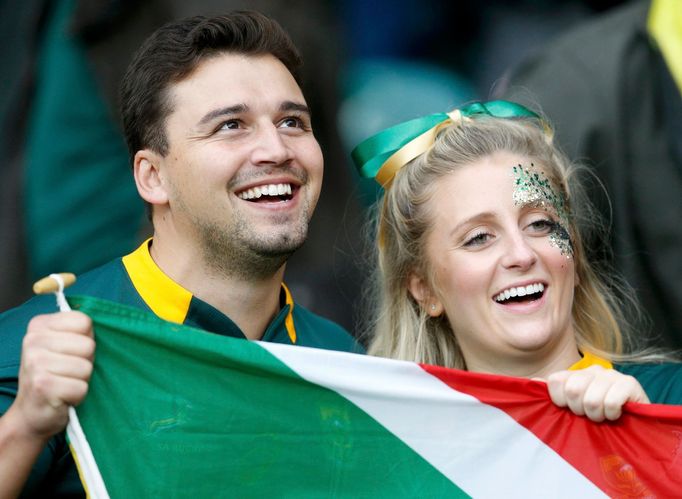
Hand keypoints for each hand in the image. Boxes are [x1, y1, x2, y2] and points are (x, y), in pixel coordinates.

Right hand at [13, 311, 94, 439]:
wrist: (31, 413)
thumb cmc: (55, 375)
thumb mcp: (63, 347)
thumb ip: (80, 332)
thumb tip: (111, 324)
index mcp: (39, 325)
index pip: (84, 321)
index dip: (86, 340)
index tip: (71, 352)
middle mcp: (33, 341)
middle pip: (88, 345)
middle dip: (85, 362)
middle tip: (68, 372)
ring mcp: (36, 363)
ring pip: (86, 367)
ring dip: (81, 380)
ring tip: (65, 384)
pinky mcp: (43, 386)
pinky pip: (82, 387)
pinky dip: (78, 396)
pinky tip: (63, 397)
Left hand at [546, 365, 648, 421]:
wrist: (635, 425)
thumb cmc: (598, 417)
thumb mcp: (573, 408)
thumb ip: (552, 395)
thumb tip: (531, 382)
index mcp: (575, 374)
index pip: (555, 380)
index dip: (560, 401)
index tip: (570, 410)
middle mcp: (592, 370)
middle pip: (573, 390)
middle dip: (579, 410)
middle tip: (588, 415)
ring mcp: (611, 375)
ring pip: (592, 399)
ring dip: (597, 416)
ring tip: (603, 416)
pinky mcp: (629, 383)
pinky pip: (610, 402)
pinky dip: (611, 414)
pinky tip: (616, 414)